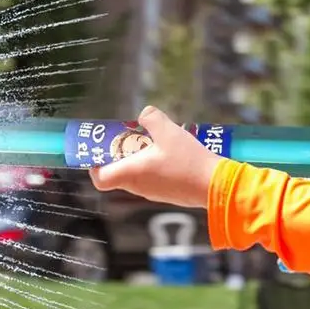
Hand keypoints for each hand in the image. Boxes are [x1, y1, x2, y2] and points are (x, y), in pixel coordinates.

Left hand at [89, 106, 221, 207]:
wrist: (215, 185)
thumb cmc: (187, 160)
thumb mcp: (168, 131)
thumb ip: (152, 118)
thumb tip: (144, 114)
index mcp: (131, 173)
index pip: (100, 178)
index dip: (95, 165)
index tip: (101, 150)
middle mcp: (138, 187)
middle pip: (118, 173)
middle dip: (121, 154)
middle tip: (133, 137)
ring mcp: (153, 193)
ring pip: (136, 176)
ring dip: (140, 159)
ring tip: (155, 141)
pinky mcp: (167, 194)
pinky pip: (152, 179)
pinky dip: (154, 166)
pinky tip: (171, 153)